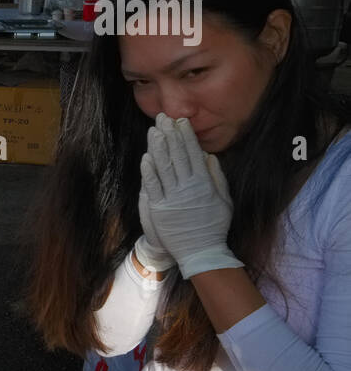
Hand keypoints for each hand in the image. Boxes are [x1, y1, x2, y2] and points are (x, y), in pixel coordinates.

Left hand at [140, 113, 243, 278]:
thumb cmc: (214, 226)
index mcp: (205, 184)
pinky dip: (149, 171)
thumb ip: (217, 177)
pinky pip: (153, 186)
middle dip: (170, 135)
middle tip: (163, 118)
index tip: (180, 121)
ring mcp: (173, 198)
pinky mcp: (160, 208)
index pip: (193, 154)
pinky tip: (146, 156)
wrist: (201, 252)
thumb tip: (208, 156)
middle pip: (177, 156)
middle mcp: (188, 188)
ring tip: (154, 130)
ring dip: (158, 147)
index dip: (186, 136)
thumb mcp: (224, 200)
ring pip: (164, 167)